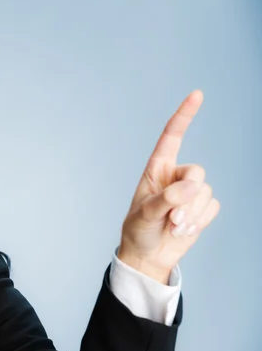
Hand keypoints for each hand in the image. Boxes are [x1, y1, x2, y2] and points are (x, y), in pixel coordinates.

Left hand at [118, 90, 220, 283]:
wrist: (148, 255)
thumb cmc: (138, 230)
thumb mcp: (144, 214)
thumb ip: (165, 199)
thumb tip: (191, 188)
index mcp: (156, 169)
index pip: (172, 137)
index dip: (184, 116)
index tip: (197, 94)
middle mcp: (175, 177)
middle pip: (197, 172)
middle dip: (188, 197)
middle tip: (172, 218)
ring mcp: (190, 193)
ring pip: (206, 193)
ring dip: (191, 214)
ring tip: (172, 226)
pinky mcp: (202, 208)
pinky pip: (213, 208)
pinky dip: (200, 221)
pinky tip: (183, 231)